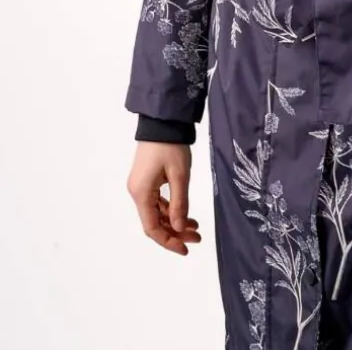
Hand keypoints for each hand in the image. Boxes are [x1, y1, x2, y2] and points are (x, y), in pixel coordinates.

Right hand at [127, 141, 201, 255]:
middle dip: (175, 232)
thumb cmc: (171, 145)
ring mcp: (141, 185)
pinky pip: (157, 201)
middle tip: (197, 237)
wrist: (163, 120)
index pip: (152, 227)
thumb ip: (179, 203)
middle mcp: (137, 192)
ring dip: (174, 220)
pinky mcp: (147, 179)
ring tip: (195, 226)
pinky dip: (171, 208)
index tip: (185, 249)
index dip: (168, 241)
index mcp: (141, 193)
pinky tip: (185, 213)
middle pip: (154, 221)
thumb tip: (179, 228)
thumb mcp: (180, 175)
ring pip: (157, 212)